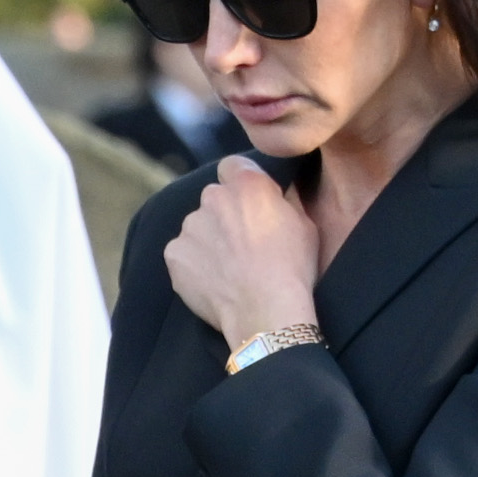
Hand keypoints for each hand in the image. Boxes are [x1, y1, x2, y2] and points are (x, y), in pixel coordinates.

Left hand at [160, 156, 324, 351]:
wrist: (265, 311)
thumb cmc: (292, 268)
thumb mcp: (303, 223)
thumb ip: (283, 200)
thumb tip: (278, 192)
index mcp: (247, 184)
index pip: (231, 165)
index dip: (238, 180)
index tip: (246, 200)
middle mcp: (213, 198)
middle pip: (213, 198)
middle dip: (223, 213)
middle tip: (240, 242)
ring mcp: (190, 227)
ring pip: (196, 226)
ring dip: (207, 239)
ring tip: (227, 267)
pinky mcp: (174, 254)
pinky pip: (182, 252)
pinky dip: (192, 263)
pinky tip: (212, 279)